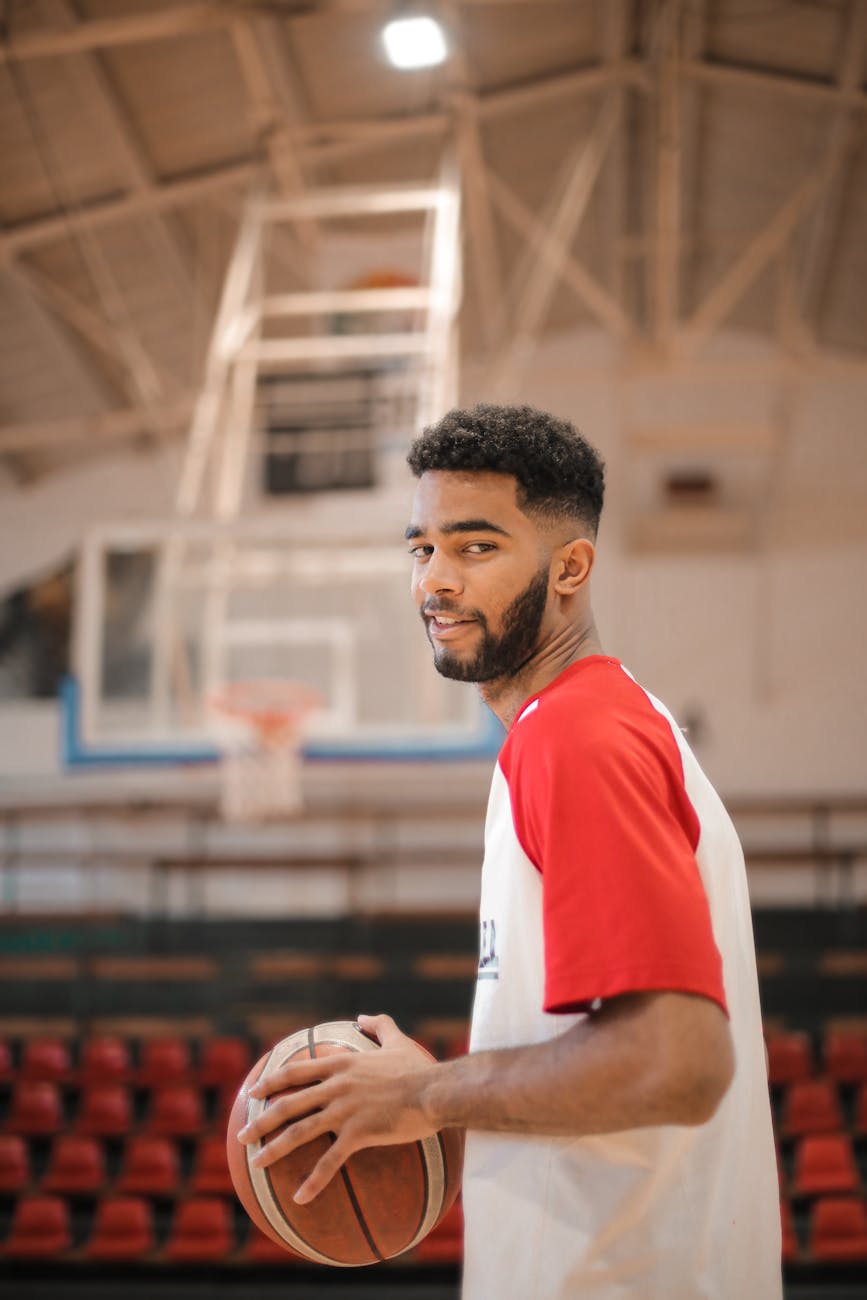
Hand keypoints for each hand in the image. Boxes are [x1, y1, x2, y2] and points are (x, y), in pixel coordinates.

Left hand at [236, 1014, 438, 1203]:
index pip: (296, 1072)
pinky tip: (299, 1197)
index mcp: (342, 1065)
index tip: (253, 1093)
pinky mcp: (358, 1134)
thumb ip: (379, 1025)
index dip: (271, 1082)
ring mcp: (345, 1110)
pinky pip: (330, 1161)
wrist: (435, 1091)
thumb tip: (364, 1017)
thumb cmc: (418, 1068)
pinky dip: (313, 1181)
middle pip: (289, 1103)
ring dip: (273, 1149)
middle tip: (242, 1135)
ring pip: (299, 1131)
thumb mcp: (397, 1040)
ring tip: (254, 1164)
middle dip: (261, 1121)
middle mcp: (336, 1086)